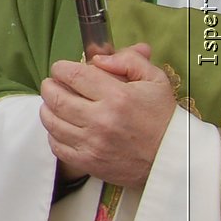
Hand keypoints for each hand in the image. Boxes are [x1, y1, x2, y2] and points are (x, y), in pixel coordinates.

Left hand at [39, 43, 176, 188]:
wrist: (172, 158)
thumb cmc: (162, 118)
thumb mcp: (155, 80)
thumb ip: (129, 60)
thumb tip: (98, 58)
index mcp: (117, 97)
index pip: (72, 74)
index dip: (61, 68)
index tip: (63, 69)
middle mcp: (101, 120)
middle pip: (55, 96)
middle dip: (50, 85)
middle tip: (55, 84)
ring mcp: (92, 144)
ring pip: (50, 120)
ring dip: (48, 108)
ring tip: (57, 104)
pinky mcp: (88, 163)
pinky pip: (56, 145)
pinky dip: (54, 134)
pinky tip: (64, 127)